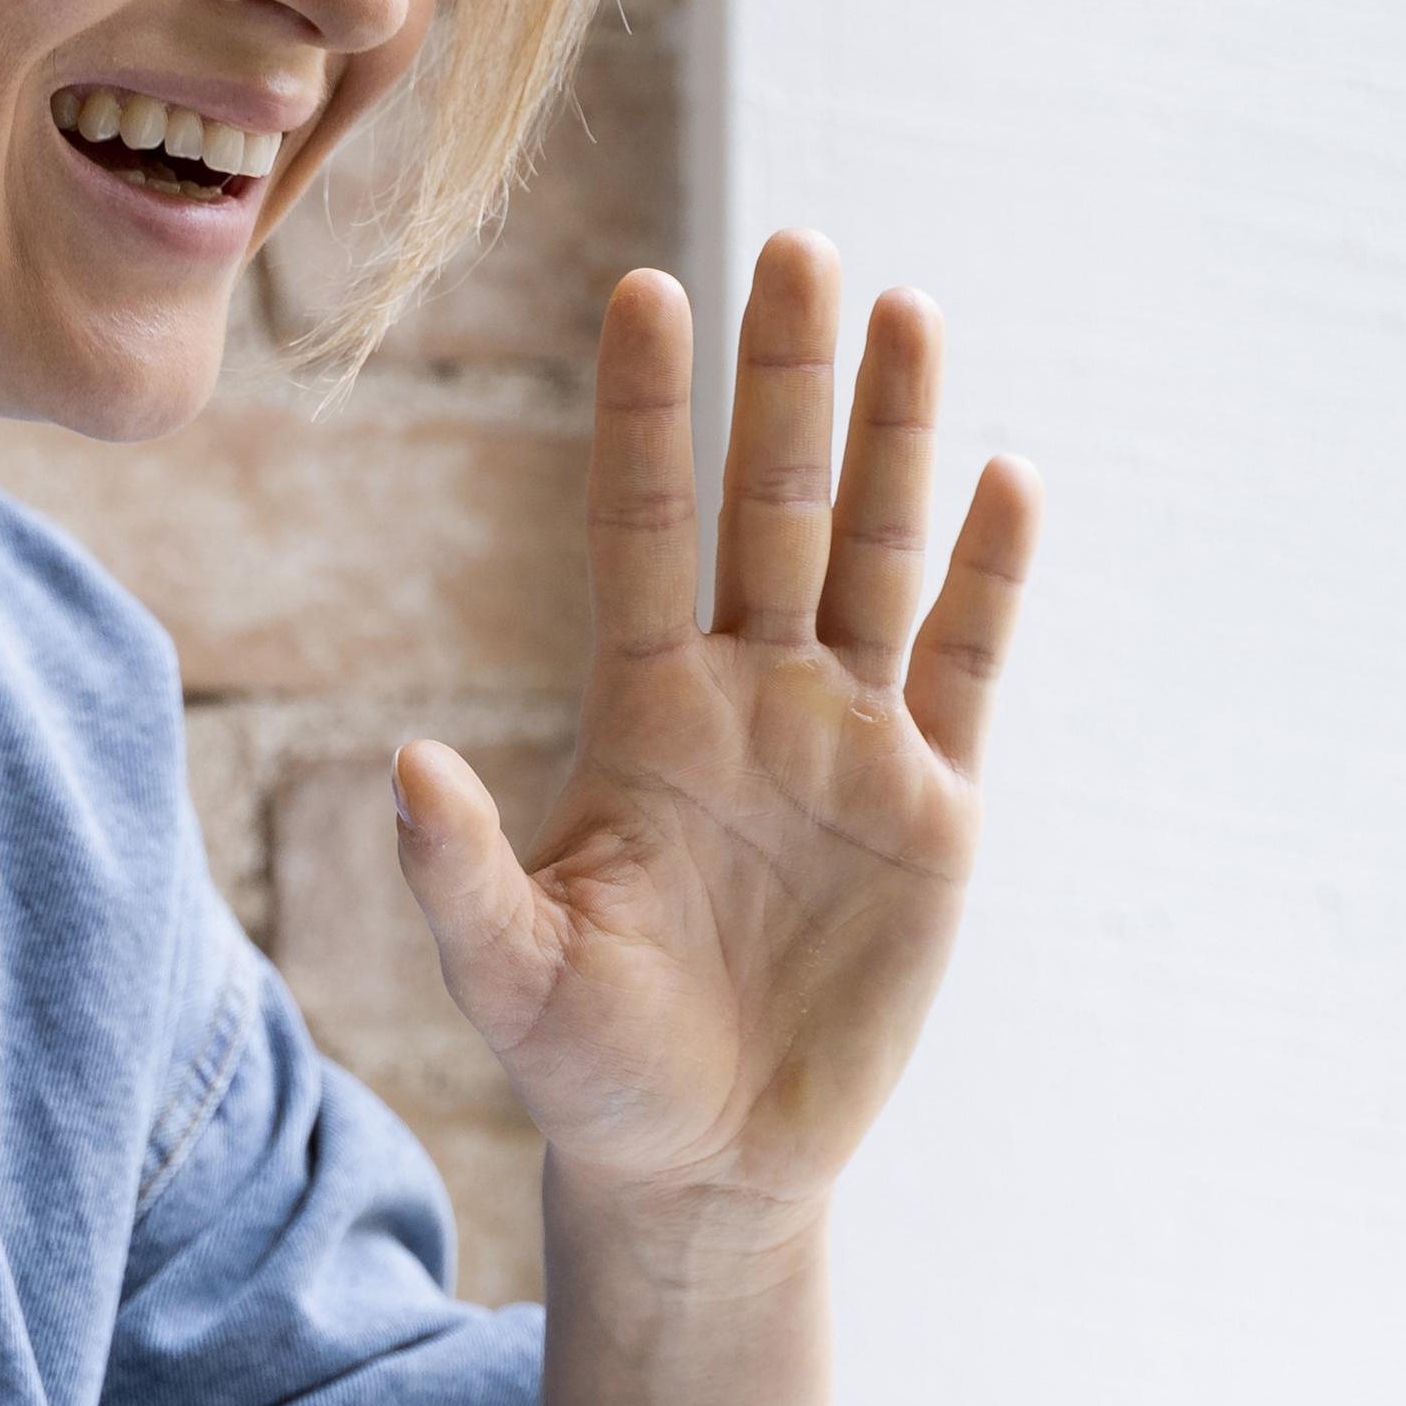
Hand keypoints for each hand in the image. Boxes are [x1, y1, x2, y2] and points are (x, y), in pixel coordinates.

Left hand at [395, 234, 1039, 1405]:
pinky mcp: (934, 808)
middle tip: (797, 241)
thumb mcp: (512, 974)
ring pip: (876, 551)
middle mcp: (749, 695)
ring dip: (892, 434)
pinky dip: (992, 576)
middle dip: (784, 377)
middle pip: (770, 502)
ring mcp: (848, 740)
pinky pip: (968, 666)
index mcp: (643, 711)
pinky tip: (1006, 477)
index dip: (646, 411)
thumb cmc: (592, 1069)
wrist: (710, 1164)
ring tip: (906, 304)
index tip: (642, 286)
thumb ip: (462, 870)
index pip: (641, 523)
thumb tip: (399, 764)